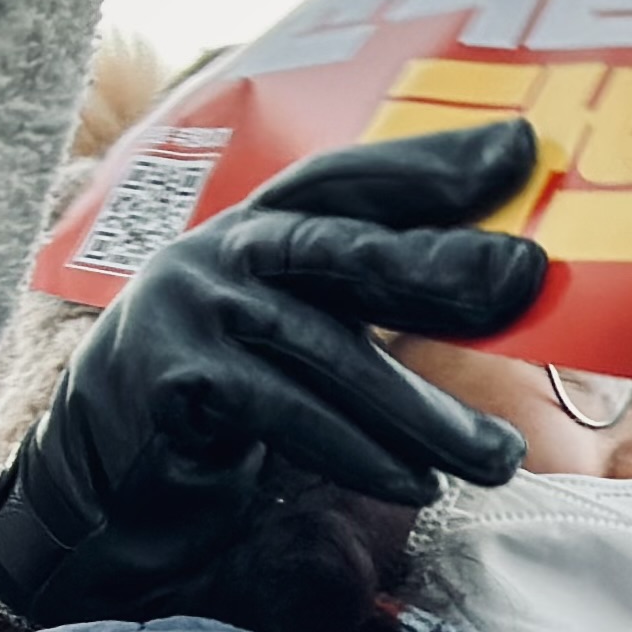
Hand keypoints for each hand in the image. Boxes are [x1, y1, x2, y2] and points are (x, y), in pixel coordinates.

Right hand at [0, 124, 551, 628]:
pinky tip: (416, 483)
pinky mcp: (175, 379)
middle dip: (438, 256)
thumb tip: (505, 282)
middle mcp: (225, 251)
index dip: (428, 159)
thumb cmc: (233, 393)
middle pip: (341, 245)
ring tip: (498, 459)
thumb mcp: (299, 327)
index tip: (517, 148)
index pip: (349, 179)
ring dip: (422, 410)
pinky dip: (356, 450)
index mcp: (261, 226)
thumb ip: (373, 297)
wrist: (106, 467)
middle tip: (525, 272)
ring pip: (328, 351)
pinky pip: (283, 411)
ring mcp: (194, 309)